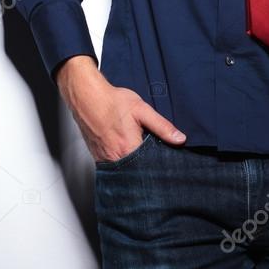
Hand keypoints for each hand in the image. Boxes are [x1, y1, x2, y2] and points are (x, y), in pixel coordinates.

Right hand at [55, 55, 186, 161]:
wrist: (87, 97)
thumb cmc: (112, 101)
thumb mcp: (142, 109)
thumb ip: (162, 126)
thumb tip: (180, 139)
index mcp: (129, 149)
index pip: (150, 167)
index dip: (159, 165)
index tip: (166, 163)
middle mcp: (115, 159)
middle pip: (137, 171)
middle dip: (146, 167)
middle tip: (151, 155)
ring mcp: (105, 160)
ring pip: (125, 170)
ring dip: (134, 165)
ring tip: (139, 153)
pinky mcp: (97, 157)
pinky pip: (113, 166)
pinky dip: (121, 162)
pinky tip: (125, 151)